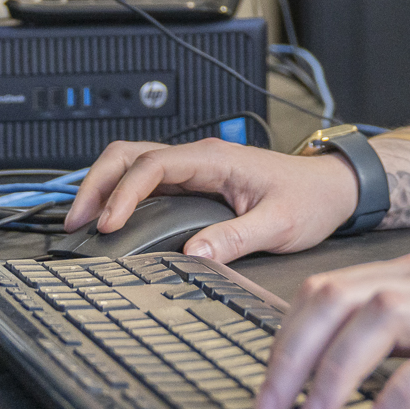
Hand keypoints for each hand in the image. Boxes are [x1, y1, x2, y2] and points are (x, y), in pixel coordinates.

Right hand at [64, 137, 359, 262]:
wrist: (332, 188)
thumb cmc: (311, 199)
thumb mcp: (280, 224)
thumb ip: (237, 238)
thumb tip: (194, 253)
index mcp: (215, 159)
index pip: (153, 166)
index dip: (124, 194)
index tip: (109, 225)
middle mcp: (200, 157)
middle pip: (129, 154)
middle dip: (97, 183)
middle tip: (77, 222)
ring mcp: (194, 168)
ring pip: (132, 163)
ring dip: (104, 187)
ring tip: (84, 223)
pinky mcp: (194, 182)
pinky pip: (146, 181)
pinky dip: (120, 195)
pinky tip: (111, 221)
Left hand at [255, 251, 409, 408]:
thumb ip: (392, 342)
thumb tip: (317, 378)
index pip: (326, 291)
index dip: (284, 339)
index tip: (267, 388)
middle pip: (339, 297)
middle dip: (293, 354)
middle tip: (274, 407)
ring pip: (380, 318)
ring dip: (337, 371)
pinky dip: (401, 391)